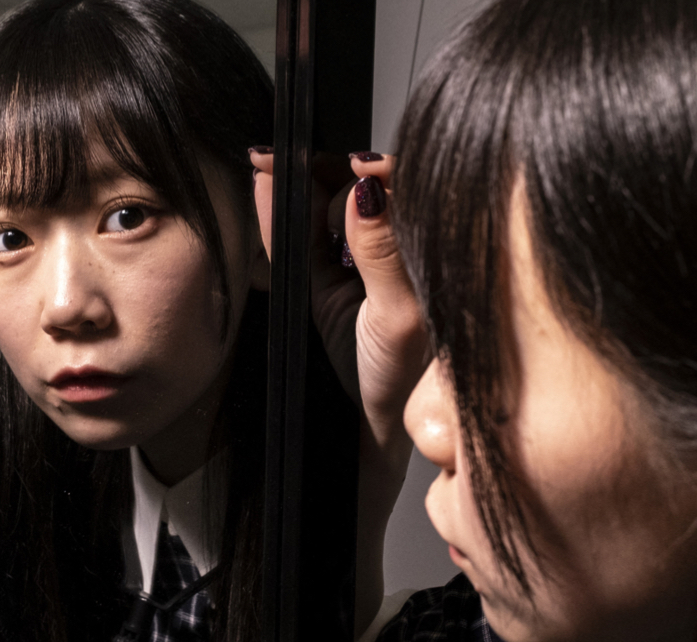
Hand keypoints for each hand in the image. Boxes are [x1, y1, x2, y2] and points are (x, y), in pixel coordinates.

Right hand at [249, 150, 426, 432]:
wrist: (367, 429)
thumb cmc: (402, 383)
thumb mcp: (398, 318)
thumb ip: (382, 253)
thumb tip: (366, 192)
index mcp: (429, 253)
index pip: (407, 192)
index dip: (379, 170)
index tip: (355, 166)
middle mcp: (395, 252)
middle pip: (360, 190)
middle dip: (328, 168)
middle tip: (293, 157)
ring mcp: (356, 265)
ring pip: (325, 208)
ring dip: (298, 182)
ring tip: (271, 162)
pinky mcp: (324, 281)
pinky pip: (300, 238)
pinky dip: (280, 213)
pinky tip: (267, 187)